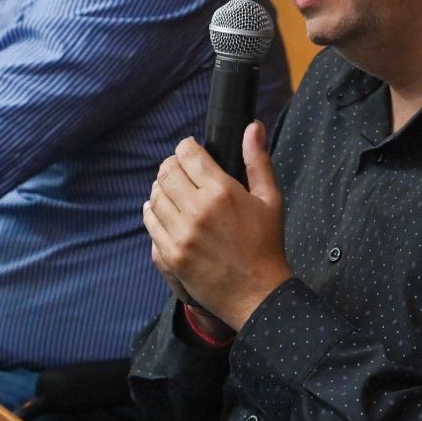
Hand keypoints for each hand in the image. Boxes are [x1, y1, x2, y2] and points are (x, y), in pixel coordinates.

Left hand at [143, 121, 292, 331]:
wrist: (257, 294)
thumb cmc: (266, 244)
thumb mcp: (270, 199)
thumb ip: (258, 160)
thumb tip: (253, 126)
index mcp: (222, 192)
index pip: (187, 154)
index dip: (187, 148)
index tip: (192, 152)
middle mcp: (197, 210)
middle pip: (167, 172)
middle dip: (173, 166)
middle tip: (182, 171)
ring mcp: (181, 234)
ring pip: (155, 195)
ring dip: (162, 188)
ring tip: (174, 191)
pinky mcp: (170, 255)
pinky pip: (151, 221)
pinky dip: (153, 211)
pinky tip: (163, 211)